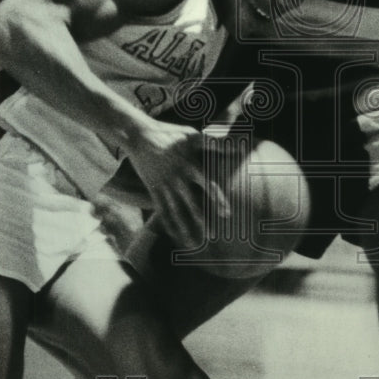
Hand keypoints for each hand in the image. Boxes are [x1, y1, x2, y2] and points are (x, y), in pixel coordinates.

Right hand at [125, 118, 229, 247]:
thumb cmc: (170, 133)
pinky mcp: (154, 189)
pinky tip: (176, 236)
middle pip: (192, 202)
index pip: (207, 184)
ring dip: (185, 228)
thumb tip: (239, 147)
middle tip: (213, 235)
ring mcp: (164, 185)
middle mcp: (177, 177)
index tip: (227, 214)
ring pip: (176, 211)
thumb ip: (215, 144)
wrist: (138, 136)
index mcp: (189, 165)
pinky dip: (168, 224)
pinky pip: (162, 210)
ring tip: (194, 244)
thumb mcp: (192, 135)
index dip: (217, 199)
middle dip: (203, 219)